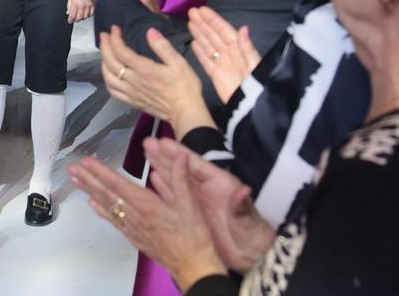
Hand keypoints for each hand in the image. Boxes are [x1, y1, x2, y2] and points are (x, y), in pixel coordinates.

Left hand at [66, 0, 93, 22]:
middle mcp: (82, 6)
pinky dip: (89, 15)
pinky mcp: (94, 4)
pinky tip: (87, 13)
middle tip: (75, 19)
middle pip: (79, 18)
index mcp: (75, 4)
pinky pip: (92, 13)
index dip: (70, 20)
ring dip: (82, 17)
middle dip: (76, 20)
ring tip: (80, 16)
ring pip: (86, 17)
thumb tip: (68, 12)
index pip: (72, 16)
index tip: (70, 21)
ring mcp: (89, 6)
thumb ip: (69, 5)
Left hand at [68, 154, 226, 289]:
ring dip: (90, 190)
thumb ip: (181, 179)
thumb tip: (181, 157)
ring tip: (76, 180)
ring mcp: (132, 227)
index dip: (100, 171)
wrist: (193, 266)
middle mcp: (135, 216)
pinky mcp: (133, 236)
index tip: (87, 162)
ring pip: (106, 205)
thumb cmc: (193, 238)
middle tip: (73, 168)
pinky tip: (92, 203)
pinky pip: (113, 220)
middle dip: (88, 179)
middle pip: (106, 194)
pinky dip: (101, 210)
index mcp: (147, 205)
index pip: (118, 184)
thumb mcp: (192, 205)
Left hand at [99, 25, 201, 123]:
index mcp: (143, 69)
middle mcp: (133, 80)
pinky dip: (107, 80)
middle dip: (105, 46)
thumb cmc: (184, 85)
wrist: (185, 111)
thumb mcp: (178, 62)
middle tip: (104, 35)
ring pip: (108, 77)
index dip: (115, 38)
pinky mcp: (132, 101)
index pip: (121, 51)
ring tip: (105, 52)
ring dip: (103, 62)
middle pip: (110, 62)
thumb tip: (149, 31)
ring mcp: (131, 92)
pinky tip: (108, 74)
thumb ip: (162, 46)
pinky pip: (113, 91)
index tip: (114, 28)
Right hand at [143, 138, 275, 272]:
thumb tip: (243, 190)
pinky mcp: (193, 213)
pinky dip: (163, 186)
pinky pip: (174, 196)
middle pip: (182, 168)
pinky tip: (153, 177)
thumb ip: (241, 205)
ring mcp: (198, 200)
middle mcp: (206, 189)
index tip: (162, 141)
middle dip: (164, 155)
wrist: (251, 257)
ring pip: (176, 179)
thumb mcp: (247, 221)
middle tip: (147, 142)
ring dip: (160, 166)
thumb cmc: (252, 236)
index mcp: (220, 185)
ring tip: (146, 153)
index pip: (196, 165)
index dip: (178, 153)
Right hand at [187, 7, 260, 103]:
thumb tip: (243, 28)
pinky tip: (194, 43)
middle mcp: (230, 53)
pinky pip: (206, 60)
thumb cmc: (255, 85)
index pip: (224, 31)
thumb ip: (247, 48)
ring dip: (200, 34)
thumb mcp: (254, 65)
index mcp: (239, 49)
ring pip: (208, 45)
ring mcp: (222, 64)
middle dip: (203, 23)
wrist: (250, 107)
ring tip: (190, 23)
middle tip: (191, 12)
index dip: (213, 20)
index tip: (201, 10)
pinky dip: (200, 52)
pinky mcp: (216, 75)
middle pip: (214, 35)